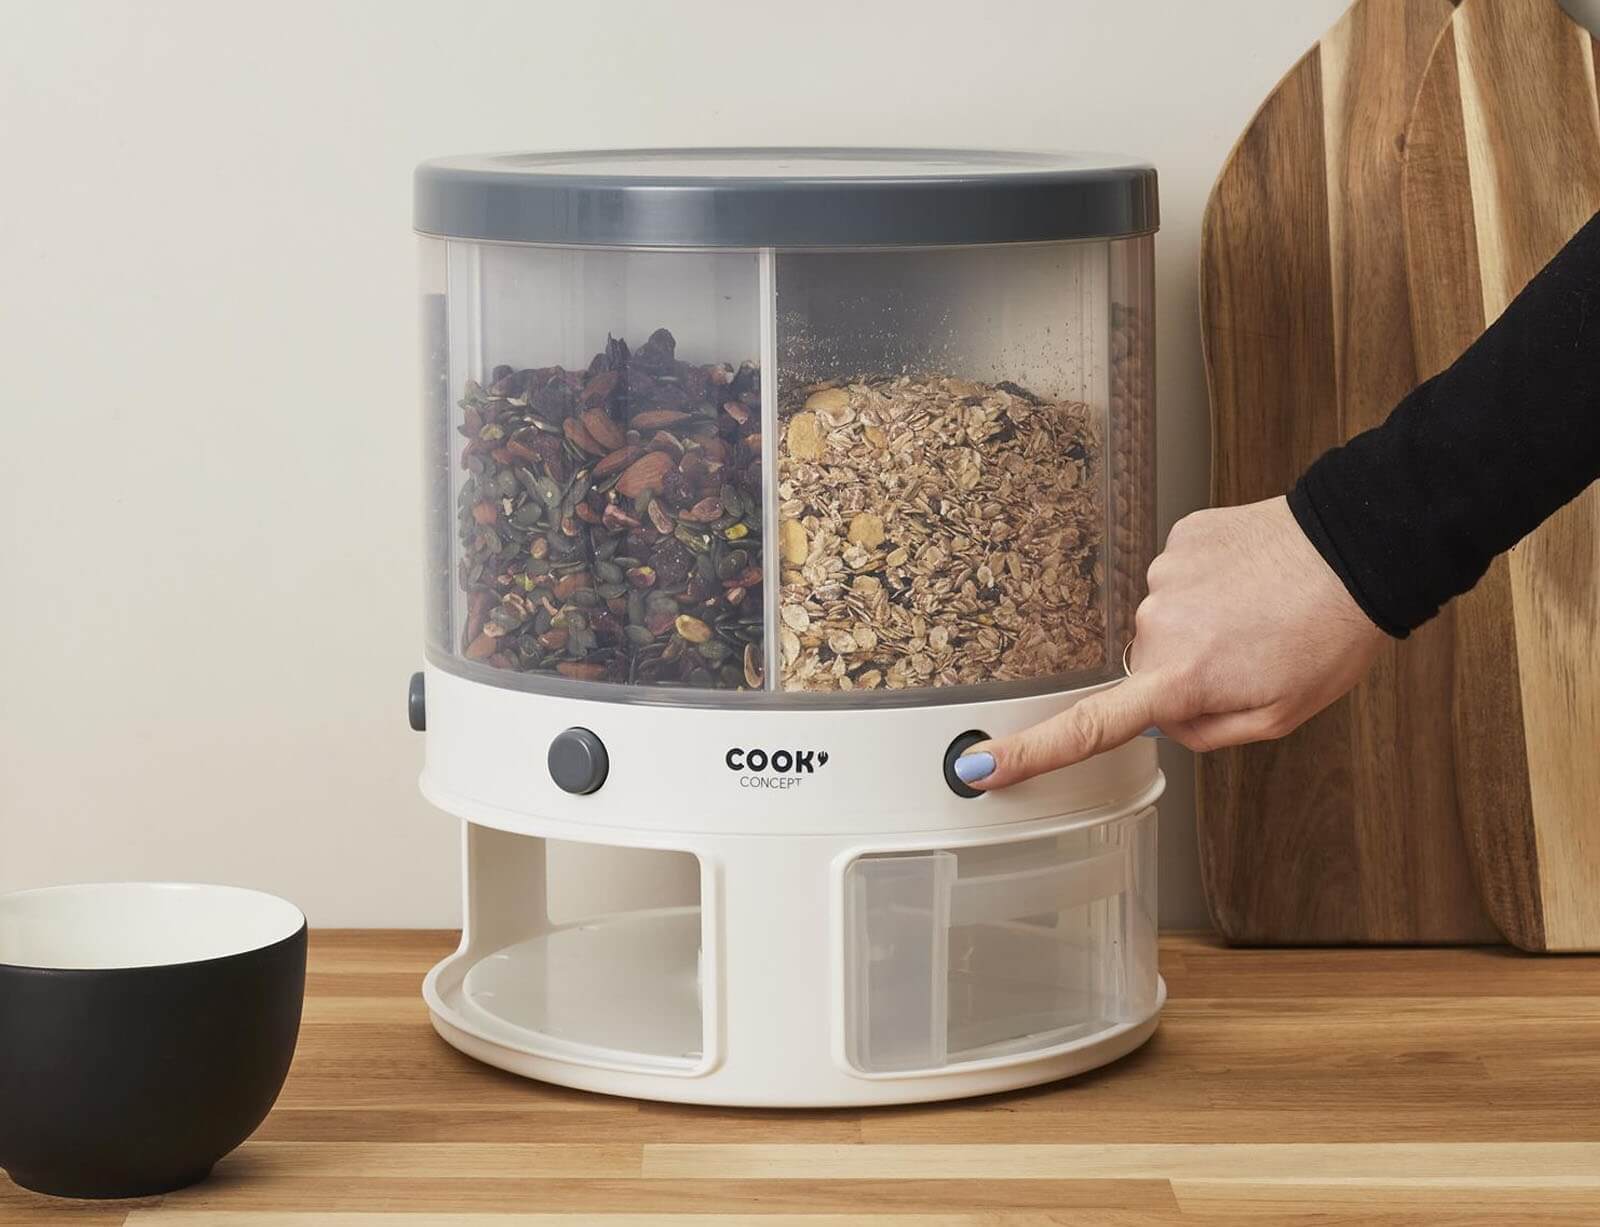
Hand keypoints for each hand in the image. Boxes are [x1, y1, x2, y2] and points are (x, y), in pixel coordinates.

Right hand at [953, 496, 1385, 789]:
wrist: (1360, 546)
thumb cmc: (1330, 635)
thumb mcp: (1279, 714)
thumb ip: (1208, 731)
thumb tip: (1167, 721)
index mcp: (1182, 678)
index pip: (1089, 727)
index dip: (1029, 752)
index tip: (978, 767)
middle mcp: (1158, 625)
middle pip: (1146, 667)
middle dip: (1183, 672)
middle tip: (1248, 658)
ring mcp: (1162, 576)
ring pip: (1165, 621)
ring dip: (1202, 623)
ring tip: (1258, 612)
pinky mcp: (1177, 537)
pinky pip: (1180, 577)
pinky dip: (1210, 584)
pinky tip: (1250, 580)